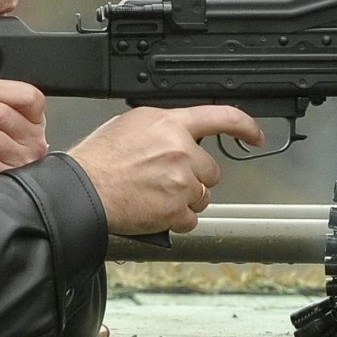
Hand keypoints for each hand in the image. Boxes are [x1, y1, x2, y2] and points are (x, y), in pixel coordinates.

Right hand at [66, 105, 263, 235]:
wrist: (81, 192)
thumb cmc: (98, 161)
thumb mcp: (131, 125)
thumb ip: (164, 128)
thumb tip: (180, 133)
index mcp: (170, 124)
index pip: (221, 117)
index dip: (245, 126)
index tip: (255, 135)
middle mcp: (180, 150)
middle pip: (211, 169)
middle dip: (194, 177)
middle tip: (166, 180)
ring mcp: (181, 181)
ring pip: (202, 196)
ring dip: (186, 200)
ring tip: (156, 196)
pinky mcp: (177, 209)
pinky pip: (191, 219)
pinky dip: (177, 220)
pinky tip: (156, 211)